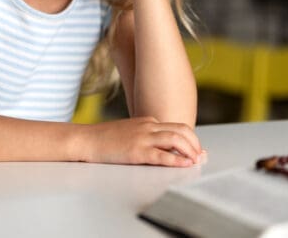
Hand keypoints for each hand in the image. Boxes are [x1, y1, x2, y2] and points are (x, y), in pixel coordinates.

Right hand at [79, 116, 202, 166]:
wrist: (86, 139)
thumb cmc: (106, 139)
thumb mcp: (130, 132)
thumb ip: (146, 136)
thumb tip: (162, 148)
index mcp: (148, 121)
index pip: (176, 127)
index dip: (190, 139)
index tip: (197, 149)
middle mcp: (148, 126)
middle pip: (181, 130)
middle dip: (195, 144)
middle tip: (200, 156)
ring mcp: (143, 137)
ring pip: (176, 139)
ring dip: (190, 150)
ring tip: (196, 161)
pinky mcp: (136, 151)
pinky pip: (162, 155)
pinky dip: (176, 160)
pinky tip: (184, 165)